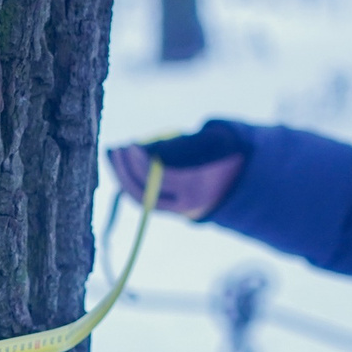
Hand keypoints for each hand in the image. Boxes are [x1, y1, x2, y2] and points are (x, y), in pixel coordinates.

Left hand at [107, 122, 248, 217]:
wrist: (239, 183)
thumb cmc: (225, 154)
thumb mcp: (215, 141)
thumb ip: (185, 143)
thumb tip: (146, 147)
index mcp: (203, 184)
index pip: (165, 176)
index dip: (144, 161)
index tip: (131, 144)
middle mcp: (189, 202)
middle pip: (149, 190)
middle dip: (128, 169)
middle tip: (118, 146)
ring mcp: (178, 209)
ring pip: (142, 198)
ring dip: (122, 176)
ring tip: (112, 152)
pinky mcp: (170, 210)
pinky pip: (144, 200)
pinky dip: (127, 182)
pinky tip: (117, 163)